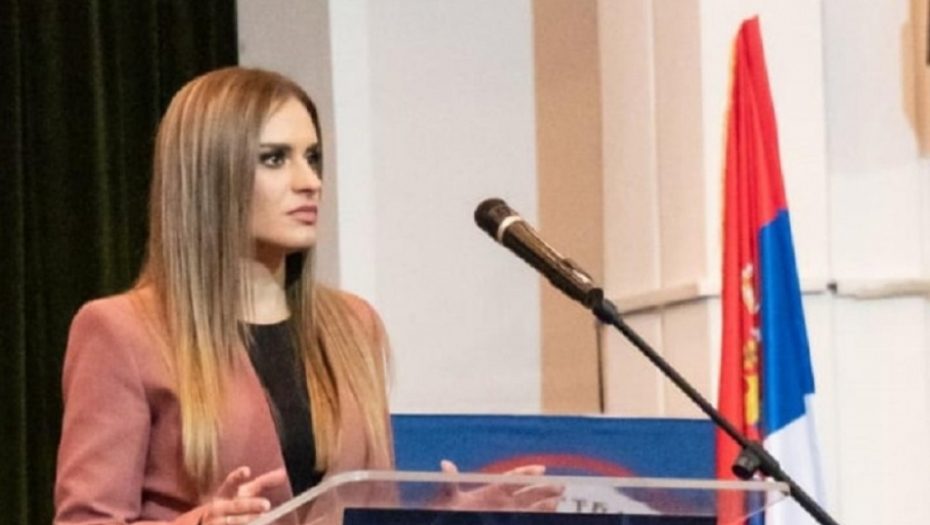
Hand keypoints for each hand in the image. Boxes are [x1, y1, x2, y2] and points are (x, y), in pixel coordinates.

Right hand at [201, 466, 287, 524]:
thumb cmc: (228, 506)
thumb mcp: (238, 494)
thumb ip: (259, 484)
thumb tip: (283, 473)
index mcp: (223, 494)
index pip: (230, 483)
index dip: (237, 476)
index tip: (247, 470)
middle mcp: (219, 508)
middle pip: (236, 505)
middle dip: (251, 505)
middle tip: (267, 505)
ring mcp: (217, 522)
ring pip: (233, 521)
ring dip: (248, 519)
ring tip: (261, 517)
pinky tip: (259, 524)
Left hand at [436, 459, 563, 511]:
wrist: (449, 519)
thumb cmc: (450, 510)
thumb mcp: (449, 495)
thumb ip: (450, 481)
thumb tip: (445, 465)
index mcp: (492, 489)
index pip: (514, 478)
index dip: (527, 472)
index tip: (542, 469)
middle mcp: (503, 500)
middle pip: (529, 492)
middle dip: (545, 488)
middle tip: (561, 485)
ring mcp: (507, 512)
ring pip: (532, 506)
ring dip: (545, 503)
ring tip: (559, 500)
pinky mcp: (510, 520)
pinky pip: (528, 517)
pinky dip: (539, 514)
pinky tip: (550, 512)